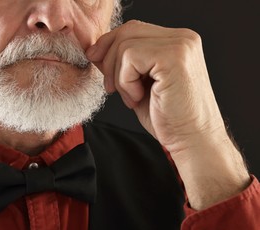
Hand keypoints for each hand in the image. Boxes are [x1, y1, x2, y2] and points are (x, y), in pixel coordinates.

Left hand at [86, 20, 249, 209]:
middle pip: (128, 31)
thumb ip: (122, 65)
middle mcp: (183, 38)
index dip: (109, 45)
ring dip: (119, 76)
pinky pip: (130, 57)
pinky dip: (126, 81)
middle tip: (111, 88)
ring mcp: (180, 45)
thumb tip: (96, 51)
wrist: (192, 141)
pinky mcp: (173, 58)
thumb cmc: (167, 118)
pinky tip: (138, 97)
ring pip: (125, 45)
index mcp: (177, 42)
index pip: (133, 29)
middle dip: (108, 60)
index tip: (97, 64)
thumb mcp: (138, 85)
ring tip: (131, 97)